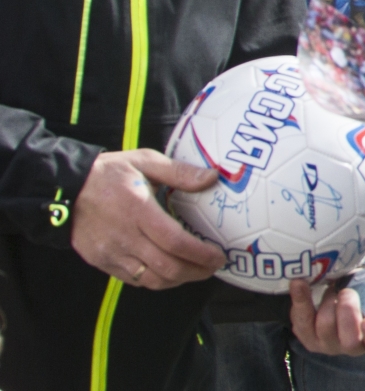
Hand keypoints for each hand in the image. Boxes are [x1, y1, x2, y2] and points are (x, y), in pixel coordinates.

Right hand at [71, 149, 226, 289]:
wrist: (66, 189)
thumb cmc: (109, 173)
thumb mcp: (145, 161)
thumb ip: (179, 172)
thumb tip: (212, 178)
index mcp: (138, 211)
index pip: (175, 242)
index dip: (200, 254)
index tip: (219, 256)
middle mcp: (125, 237)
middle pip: (167, 267)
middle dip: (196, 272)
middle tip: (214, 267)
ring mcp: (112, 253)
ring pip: (152, 279)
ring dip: (179, 280)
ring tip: (197, 271)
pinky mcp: (102, 262)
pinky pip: (134, 280)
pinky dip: (157, 281)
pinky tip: (170, 272)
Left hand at [289, 275, 364, 364]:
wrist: (351, 287)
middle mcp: (354, 348)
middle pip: (349, 342)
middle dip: (348, 316)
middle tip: (349, 293)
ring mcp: (329, 344)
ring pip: (325, 332)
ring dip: (328, 305)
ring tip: (336, 286)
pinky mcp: (307, 335)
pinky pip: (299, 321)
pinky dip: (299, 300)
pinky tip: (300, 283)